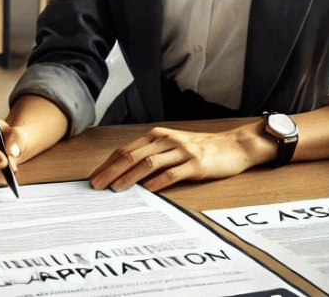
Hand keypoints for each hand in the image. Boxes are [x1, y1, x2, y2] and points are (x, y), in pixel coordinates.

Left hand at [88, 124, 267, 192]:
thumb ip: (152, 155)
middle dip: (111, 170)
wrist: (233, 146)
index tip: (95, 177)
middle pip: (131, 155)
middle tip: (96, 185)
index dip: (108, 163)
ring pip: (148, 163)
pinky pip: (172, 173)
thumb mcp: (172, 146)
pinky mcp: (195, 164)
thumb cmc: (200, 148)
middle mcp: (166, 140)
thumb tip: (125, 172)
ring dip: (129, 177)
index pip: (125, 149)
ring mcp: (181, 151)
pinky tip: (147, 191)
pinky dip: (157, 182)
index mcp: (157, 136)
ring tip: (116, 189)